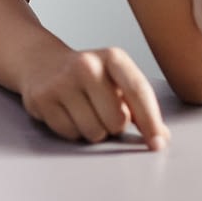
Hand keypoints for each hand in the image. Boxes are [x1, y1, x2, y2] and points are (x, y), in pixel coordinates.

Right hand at [19, 46, 169, 150]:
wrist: (40, 62)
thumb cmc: (88, 77)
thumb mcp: (116, 79)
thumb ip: (140, 105)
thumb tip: (161, 136)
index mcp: (113, 57)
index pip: (138, 91)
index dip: (151, 121)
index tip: (157, 143)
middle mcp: (87, 65)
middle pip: (117, 121)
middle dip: (114, 126)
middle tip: (103, 112)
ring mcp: (62, 81)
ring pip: (94, 132)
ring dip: (94, 131)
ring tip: (84, 112)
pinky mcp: (42, 98)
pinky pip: (70, 134)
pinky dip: (72, 131)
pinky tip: (67, 113)